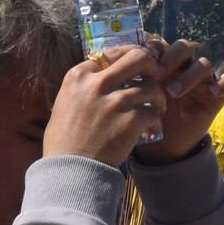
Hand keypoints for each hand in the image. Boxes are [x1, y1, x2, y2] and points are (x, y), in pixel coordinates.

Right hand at [45, 46, 166, 165]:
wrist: (71, 171)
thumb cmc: (64, 141)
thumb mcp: (66, 103)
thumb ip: (84, 86)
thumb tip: (105, 73)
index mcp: (78, 76)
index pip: (112, 53)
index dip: (128, 58)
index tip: (136, 69)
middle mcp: (97, 84)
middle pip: (138, 57)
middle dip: (152, 65)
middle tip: (155, 77)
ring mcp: (115, 102)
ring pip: (152, 87)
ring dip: (158, 98)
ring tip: (157, 108)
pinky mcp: (130, 121)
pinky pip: (154, 113)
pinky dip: (156, 121)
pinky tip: (151, 129)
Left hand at [133, 40, 223, 164]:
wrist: (163, 146)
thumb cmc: (145, 119)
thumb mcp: (134, 100)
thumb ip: (127, 82)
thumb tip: (106, 64)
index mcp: (162, 64)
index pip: (163, 44)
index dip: (154, 47)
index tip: (142, 58)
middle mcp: (183, 68)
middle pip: (184, 47)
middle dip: (172, 57)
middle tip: (158, 74)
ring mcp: (201, 81)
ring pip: (204, 63)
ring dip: (190, 75)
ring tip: (173, 92)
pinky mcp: (216, 95)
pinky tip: (213, 92)